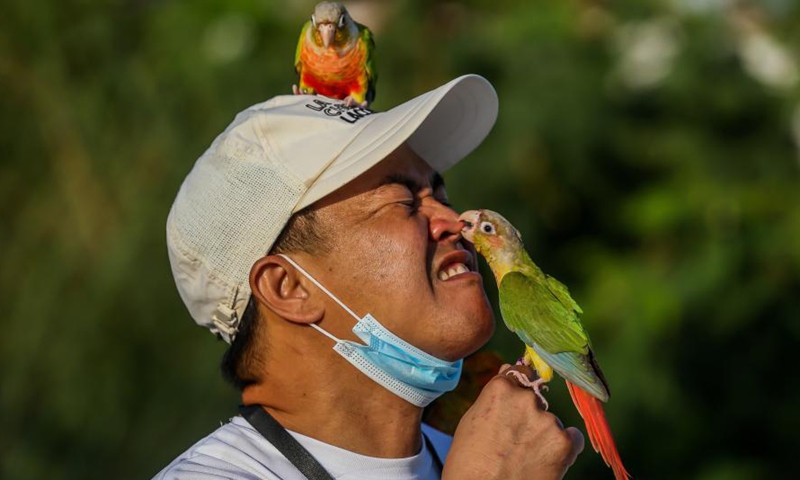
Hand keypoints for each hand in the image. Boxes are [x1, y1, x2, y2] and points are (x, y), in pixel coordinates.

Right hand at [442, 364, 584, 479]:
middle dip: (528, 417)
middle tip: (514, 443)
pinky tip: (545, 462)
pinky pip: (572, 438)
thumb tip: (508, 373)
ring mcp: (547, 420)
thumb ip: (493, 397)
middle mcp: (526, 399)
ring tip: (524, 459)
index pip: (520, 374)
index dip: (519, 390)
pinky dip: (564, 448)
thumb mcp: (472, 421)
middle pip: (535, 400)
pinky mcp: (564, 442)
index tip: (516, 404)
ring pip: (551, 421)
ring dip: (543, 435)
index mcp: (500, 389)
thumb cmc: (468, 464)